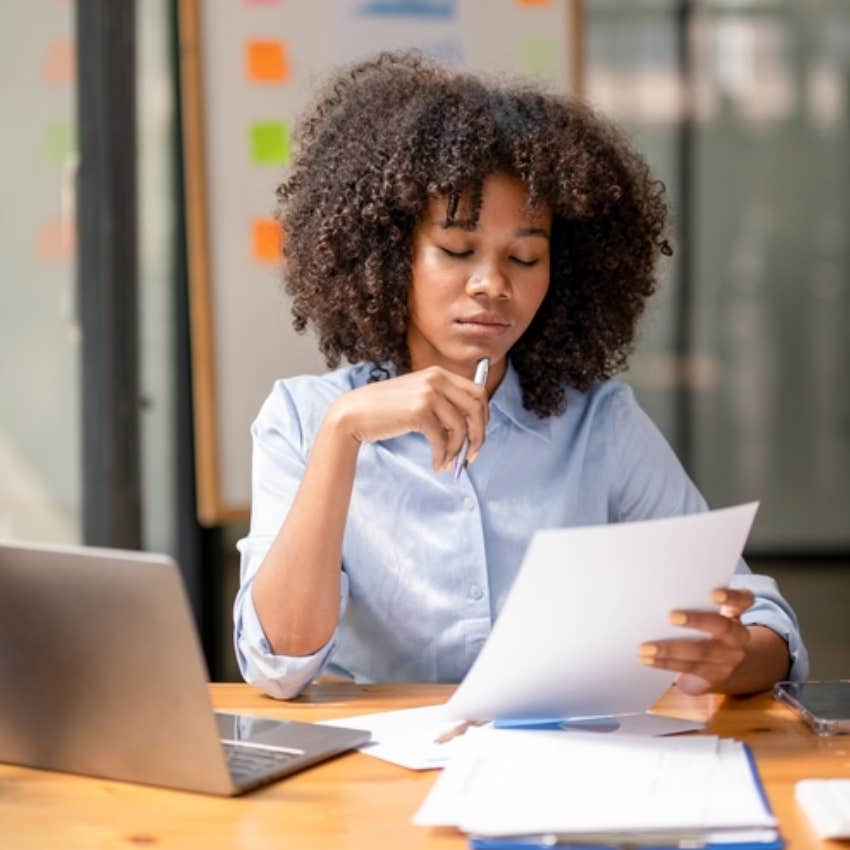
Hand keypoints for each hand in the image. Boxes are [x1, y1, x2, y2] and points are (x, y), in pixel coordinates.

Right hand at [326, 366, 488, 471]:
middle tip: (471, 455)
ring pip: (461, 427)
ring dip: (458, 450)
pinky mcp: (418, 412)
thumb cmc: (385, 410)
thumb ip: (442, 404)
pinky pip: (443, 439)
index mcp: (439, 373)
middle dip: (478, 435)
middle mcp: (436, 379)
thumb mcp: (417, 397)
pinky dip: (443, 456)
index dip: (483, 418)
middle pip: (477, 408)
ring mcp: (428, 394)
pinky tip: (437, 465)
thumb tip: (471, 428)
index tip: (477, 438)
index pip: (478, 393)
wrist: (353, 413)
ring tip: (448, 463)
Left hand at [638, 587, 754, 694]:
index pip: (743, 600)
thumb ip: (692, 603)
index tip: (714, 595)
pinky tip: (648, 660)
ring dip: (671, 649)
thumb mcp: (706, 614)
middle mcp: (738, 635)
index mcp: (735, 613)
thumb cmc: (704, 629)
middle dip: (697, 621)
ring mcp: (729, 657)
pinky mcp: (716, 675)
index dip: (731, 596)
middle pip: (723, 626)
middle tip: (671, 616)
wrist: (722, 662)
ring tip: (646, 648)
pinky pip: (690, 668)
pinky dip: (666, 663)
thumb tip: (655, 592)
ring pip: (702, 652)